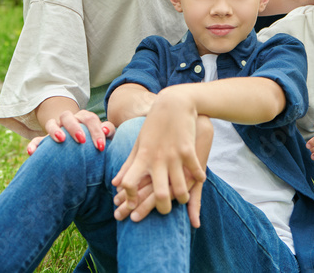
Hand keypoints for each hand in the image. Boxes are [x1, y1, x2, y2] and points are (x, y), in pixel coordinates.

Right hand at [26, 109, 114, 155]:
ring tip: (61, 139)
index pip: (90, 119)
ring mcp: (55, 128)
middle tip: (82, 140)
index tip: (101, 147)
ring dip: (55, 130)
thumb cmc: (95, 140)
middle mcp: (69, 120)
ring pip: (51, 123)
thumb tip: (106, 130)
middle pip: (68, 116)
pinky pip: (37, 140)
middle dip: (75, 127)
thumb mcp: (104, 135)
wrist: (80, 145)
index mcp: (84, 117)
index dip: (96, 131)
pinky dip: (34, 145)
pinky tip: (31, 152)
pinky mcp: (45, 140)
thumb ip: (108, 131)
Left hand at [111, 90, 205, 220]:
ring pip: (180, 188)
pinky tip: (198, 179)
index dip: (128, 198)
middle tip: (164, 210)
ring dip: (182, 198)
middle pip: (160, 194)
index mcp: (141, 158)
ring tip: (182, 198)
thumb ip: (127, 166)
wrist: (173, 103)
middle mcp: (157, 159)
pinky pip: (195, 172)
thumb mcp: (139, 144)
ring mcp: (173, 155)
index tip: (132, 204)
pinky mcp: (188, 150)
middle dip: (162, 208)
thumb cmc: (154, 126)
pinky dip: (198, 178)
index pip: (129, 184)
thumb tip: (115, 184)